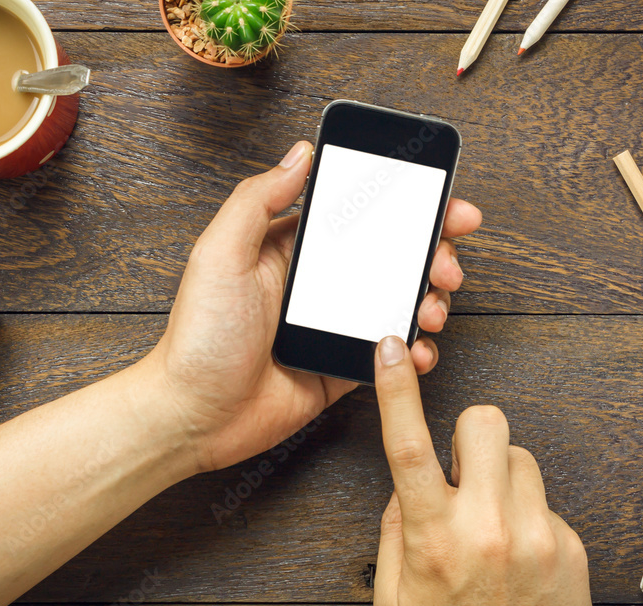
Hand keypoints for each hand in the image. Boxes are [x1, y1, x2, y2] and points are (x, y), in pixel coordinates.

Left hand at [144, 141, 481, 472]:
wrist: (196, 415)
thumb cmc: (199, 338)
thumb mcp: (221, 254)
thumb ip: (258, 200)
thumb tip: (299, 154)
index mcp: (293, 250)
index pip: (359, 215)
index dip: (406, 205)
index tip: (443, 202)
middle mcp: (318, 284)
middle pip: (393, 256)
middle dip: (432, 253)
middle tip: (446, 262)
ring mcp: (336, 326)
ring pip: (401, 302)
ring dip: (430, 299)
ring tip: (432, 307)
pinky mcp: (344, 367)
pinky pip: (392, 354)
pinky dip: (415, 351)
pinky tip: (417, 350)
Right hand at [372, 336, 595, 605]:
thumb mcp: (394, 601)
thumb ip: (394, 532)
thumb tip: (407, 487)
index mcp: (434, 537)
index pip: (409, 447)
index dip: (396, 390)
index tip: (390, 350)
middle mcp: (489, 527)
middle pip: (485, 422)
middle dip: (470, 434)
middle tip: (464, 470)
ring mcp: (537, 533)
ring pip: (520, 455)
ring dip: (502, 476)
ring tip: (494, 522)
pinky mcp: (571, 543)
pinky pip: (546, 497)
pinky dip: (528, 514)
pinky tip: (521, 554)